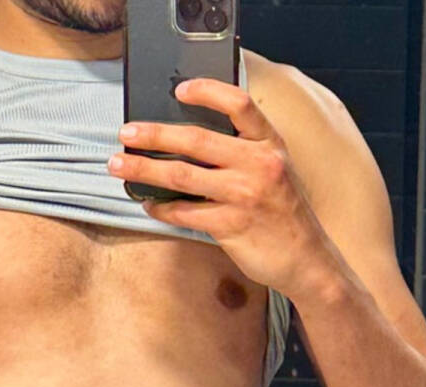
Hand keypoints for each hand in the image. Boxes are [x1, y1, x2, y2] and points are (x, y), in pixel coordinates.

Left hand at [107, 78, 335, 299]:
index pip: (238, 104)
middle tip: (126, 133)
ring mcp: (244, 195)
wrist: (306, 258)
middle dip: (155, 134)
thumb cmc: (284, 213)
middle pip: (196, 139)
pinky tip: (149, 203)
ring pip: (182, 176)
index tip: (179, 90)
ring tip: (119, 166)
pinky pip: (185, 213)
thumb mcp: (275, 171)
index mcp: (269, 144)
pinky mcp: (230, 226)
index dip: (207, 91)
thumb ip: (244, 153)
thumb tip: (191, 143)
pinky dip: (162, 208)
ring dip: (145, 169)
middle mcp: (258, 164)